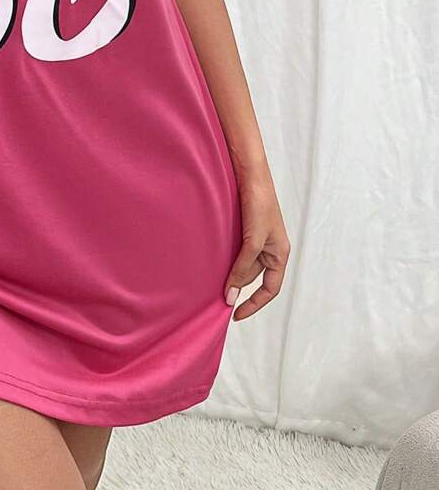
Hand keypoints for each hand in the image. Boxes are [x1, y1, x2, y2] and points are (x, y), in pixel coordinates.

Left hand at [224, 169, 289, 320]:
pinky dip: (225, 258)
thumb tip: (232, 296)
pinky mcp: (245, 229)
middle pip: (254, 277)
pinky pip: (236, 250)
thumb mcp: (252, 241)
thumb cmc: (259, 205)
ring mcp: (258, 238)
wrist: (250, 174)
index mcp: (280, 254)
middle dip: (237, 287)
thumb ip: (242, 268)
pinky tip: (211, 261)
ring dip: (229, 272)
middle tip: (215, 299)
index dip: (254, 304)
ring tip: (210, 283)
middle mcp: (270, 249)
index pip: (270, 289)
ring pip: (243, 263)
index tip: (235, 315)